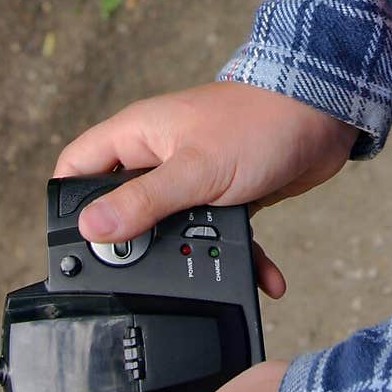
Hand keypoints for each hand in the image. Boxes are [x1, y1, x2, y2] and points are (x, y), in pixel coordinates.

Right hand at [54, 81, 356, 294]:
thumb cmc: (259, 122)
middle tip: (146, 273)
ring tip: (212, 271)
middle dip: (137, 246)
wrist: (325, 116)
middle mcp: (160, 154)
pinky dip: (239, 255)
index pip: (77, 168)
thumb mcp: (194, 170)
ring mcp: (193, 175)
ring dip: (197, 255)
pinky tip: (262, 275)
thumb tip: (92, 230)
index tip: (73, 249)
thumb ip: (143, 202)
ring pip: (174, 228)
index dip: (67, 207)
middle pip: (124, 208)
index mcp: (138, 136)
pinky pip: (218, 233)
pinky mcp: (227, 194)